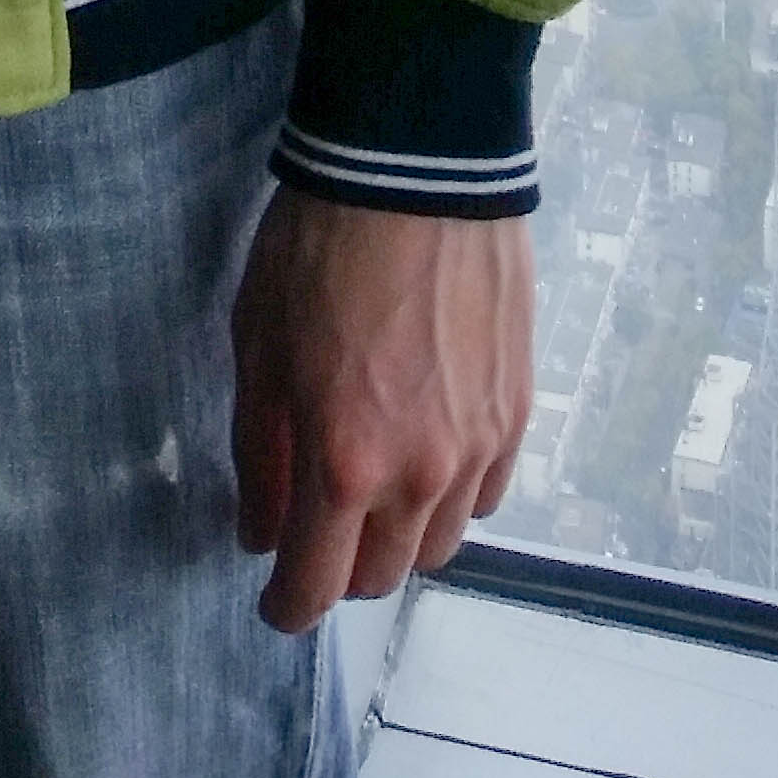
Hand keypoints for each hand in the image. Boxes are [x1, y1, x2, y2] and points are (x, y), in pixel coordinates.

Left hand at [230, 189, 530, 634]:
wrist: (416, 170)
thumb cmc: (319, 248)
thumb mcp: (259, 343)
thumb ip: (259, 451)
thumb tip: (259, 533)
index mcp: (345, 463)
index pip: (317, 583)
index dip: (288, 607)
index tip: (274, 604)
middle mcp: (421, 474)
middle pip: (383, 575)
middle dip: (340, 573)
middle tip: (314, 537)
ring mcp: (479, 447)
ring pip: (440, 543)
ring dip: (399, 540)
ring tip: (370, 498)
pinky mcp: (518, 412)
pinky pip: (486, 495)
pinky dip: (451, 498)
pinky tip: (425, 460)